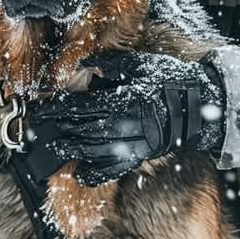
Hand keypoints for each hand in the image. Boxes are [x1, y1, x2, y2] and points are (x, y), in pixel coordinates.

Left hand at [22, 51, 224, 185]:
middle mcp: (125, 124)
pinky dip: (96, 175)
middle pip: (83, 129)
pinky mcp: (140, 157)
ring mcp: (133, 143)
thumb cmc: (167, 81)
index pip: (81, 107)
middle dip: (60, 129)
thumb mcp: (140, 65)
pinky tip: (81, 174)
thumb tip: (84, 63)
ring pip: (94, 151)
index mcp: (123, 100)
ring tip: (56, 148)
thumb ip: (110, 65)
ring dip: (72, 151)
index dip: (58, 109)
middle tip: (42, 129)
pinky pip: (114, 170)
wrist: (198, 106)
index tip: (43, 110)